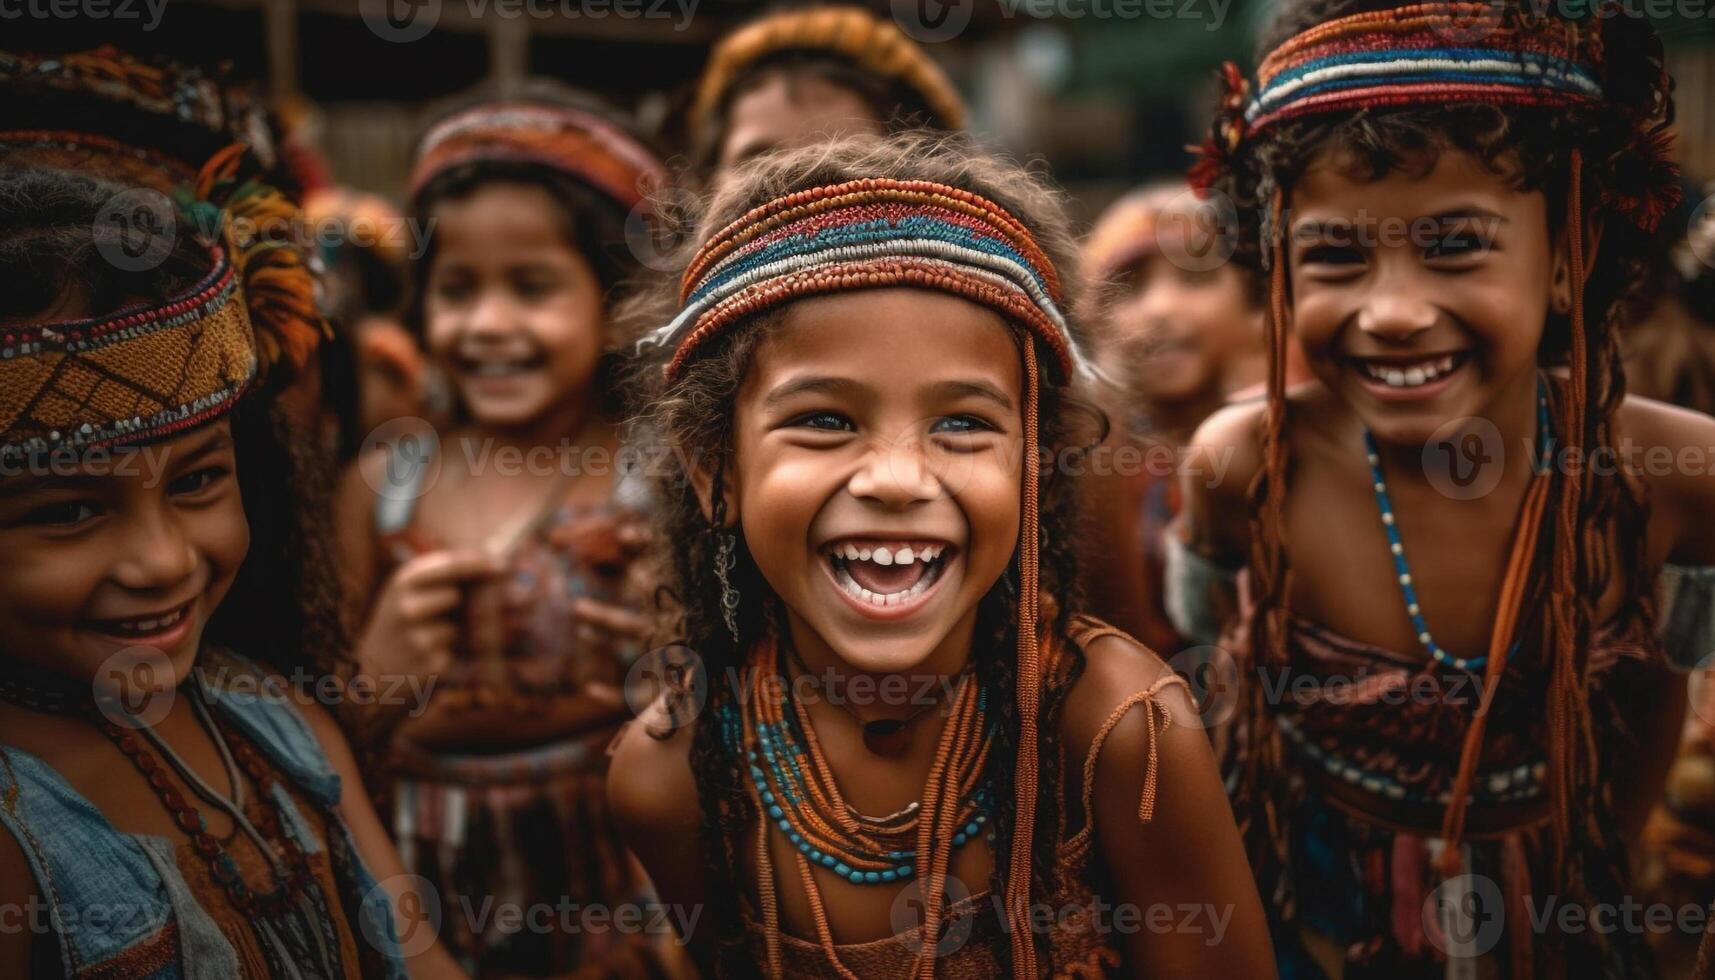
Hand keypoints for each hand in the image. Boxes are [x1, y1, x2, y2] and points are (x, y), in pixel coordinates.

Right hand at [356, 549, 499, 689]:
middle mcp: (406, 606)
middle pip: (455, 594)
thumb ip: (439, 577)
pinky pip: (454, 649)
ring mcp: (417, 636)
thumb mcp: (406, 594)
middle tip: (443, 613)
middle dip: (455, 604)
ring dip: (449, 631)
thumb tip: (492, 567)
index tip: (501, 565)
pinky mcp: (430, 662)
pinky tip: (424, 657)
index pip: (450, 564)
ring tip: (424, 639)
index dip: (478, 563)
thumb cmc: (397, 626)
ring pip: (456, 625)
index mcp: (401, 581)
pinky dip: (445, 652)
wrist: (369, 673)